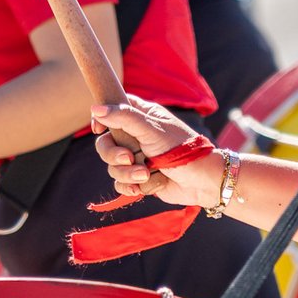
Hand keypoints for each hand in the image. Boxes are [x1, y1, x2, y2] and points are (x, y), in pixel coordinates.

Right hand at [91, 97, 222, 207]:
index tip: (99, 129)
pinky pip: (121, 183)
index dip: (103, 118)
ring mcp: (138, 158)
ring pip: (113, 166)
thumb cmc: (181, 149)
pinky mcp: (140, 179)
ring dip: (127, 173)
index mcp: (142, 117)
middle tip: (128, 158)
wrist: (202, 182)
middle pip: (106, 143)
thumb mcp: (152, 130)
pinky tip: (140, 188)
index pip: (113, 110)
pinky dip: (129, 187)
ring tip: (146, 174)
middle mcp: (137, 136)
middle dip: (113, 154)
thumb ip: (124, 118)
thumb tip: (96, 109)